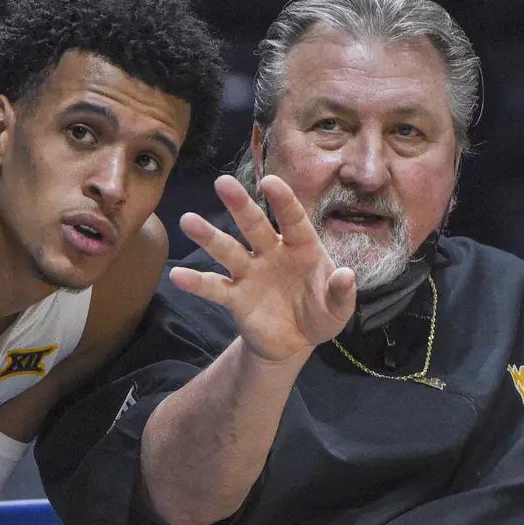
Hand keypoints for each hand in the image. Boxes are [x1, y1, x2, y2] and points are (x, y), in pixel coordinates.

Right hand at [169, 174, 356, 362]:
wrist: (294, 343)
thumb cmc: (319, 315)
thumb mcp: (337, 310)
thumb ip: (341, 293)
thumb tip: (346, 275)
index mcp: (301, 247)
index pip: (292, 218)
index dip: (282, 200)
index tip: (269, 182)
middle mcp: (272, 253)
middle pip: (254, 225)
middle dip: (240, 205)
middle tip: (223, 183)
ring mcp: (251, 273)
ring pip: (228, 251)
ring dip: (209, 237)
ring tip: (189, 221)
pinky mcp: (236, 298)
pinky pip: (215, 288)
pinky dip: (196, 283)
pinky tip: (177, 276)